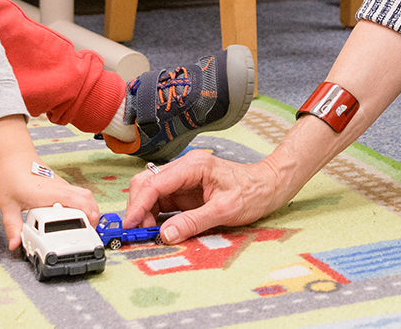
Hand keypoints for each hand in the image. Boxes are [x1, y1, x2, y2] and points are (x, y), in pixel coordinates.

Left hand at [0, 161, 96, 251]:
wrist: (11, 156)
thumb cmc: (10, 175)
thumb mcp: (8, 206)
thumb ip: (13, 227)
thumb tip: (15, 244)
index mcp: (50, 193)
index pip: (78, 203)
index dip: (87, 217)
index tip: (87, 232)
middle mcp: (60, 188)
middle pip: (87, 198)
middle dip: (93, 216)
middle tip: (89, 232)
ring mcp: (61, 185)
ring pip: (85, 195)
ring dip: (90, 209)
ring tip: (87, 225)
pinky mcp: (59, 185)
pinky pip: (78, 193)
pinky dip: (82, 204)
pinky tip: (75, 215)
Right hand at [119, 150, 292, 242]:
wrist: (269, 186)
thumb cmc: (253, 192)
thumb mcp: (224, 210)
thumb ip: (193, 222)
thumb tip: (166, 234)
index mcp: (193, 166)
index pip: (154, 183)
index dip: (138, 205)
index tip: (130, 224)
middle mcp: (185, 169)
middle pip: (146, 184)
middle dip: (137, 208)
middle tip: (138, 233)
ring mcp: (184, 179)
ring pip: (150, 192)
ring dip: (144, 213)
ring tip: (147, 234)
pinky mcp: (185, 190)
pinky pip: (162, 201)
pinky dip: (154, 215)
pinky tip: (156, 228)